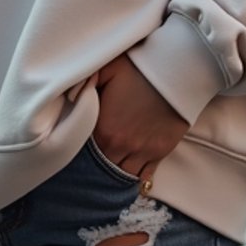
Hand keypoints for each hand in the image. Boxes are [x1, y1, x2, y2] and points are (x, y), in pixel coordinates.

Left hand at [92, 54, 189, 186]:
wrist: (175, 72)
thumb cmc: (140, 68)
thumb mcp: (107, 69)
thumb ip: (85, 82)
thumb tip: (70, 94)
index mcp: (104, 128)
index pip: (85, 152)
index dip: (82, 151)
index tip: (80, 148)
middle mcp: (120, 146)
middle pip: (103, 168)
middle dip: (98, 167)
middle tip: (93, 165)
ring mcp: (141, 151)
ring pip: (123, 175)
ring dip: (116, 173)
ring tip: (111, 171)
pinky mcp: (160, 152)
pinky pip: (145, 175)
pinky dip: (137, 177)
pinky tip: (130, 176)